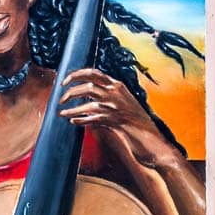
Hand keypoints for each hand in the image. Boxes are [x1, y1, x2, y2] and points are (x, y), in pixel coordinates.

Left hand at [57, 68, 178, 169]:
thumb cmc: (136, 125)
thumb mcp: (122, 106)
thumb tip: (84, 102)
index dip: (77, 74)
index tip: (64, 81)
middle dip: (71, 90)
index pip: (94, 73)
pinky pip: (92, 118)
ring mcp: (117, 107)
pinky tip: (73, 122)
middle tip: (61, 99)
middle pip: (88, 84)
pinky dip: (80, 120)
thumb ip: (106, 100)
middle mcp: (117, 93)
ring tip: (62, 113)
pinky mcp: (116, 121)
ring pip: (88, 102)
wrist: (153, 141)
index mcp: (118, 86)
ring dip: (72, 108)